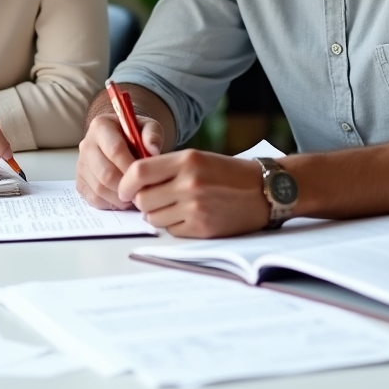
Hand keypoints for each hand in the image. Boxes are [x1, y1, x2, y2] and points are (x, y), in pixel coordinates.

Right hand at [76, 111, 163, 208]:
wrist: (120, 140)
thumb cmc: (135, 134)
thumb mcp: (148, 127)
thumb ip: (153, 134)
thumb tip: (153, 151)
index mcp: (101, 126)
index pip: (115, 150)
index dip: (132, 167)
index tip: (146, 177)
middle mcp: (86, 144)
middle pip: (105, 173)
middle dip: (127, 186)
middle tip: (142, 190)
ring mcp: (81, 165)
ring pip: (99, 189)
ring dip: (120, 197)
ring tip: (135, 195)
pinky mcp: (80, 182)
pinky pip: (94, 199)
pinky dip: (111, 203)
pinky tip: (124, 199)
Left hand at [118, 150, 269, 237]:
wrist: (264, 190)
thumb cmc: (229, 173)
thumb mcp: (198, 158)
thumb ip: (167, 167)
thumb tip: (134, 184)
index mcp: (187, 160)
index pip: (139, 171)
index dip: (126, 183)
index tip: (124, 189)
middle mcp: (189, 183)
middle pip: (142, 199)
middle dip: (142, 201)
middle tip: (153, 199)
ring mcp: (196, 207)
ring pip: (153, 218)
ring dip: (157, 214)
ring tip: (174, 206)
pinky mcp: (202, 228)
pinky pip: (171, 230)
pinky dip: (174, 225)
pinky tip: (189, 216)